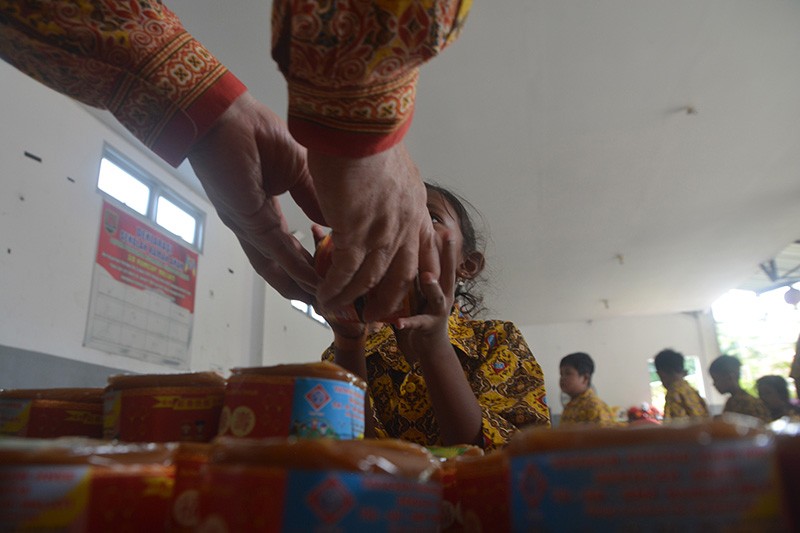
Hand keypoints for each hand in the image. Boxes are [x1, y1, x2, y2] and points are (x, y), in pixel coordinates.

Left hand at [187, 92, 324, 301]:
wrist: (228, 115)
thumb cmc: (256, 132)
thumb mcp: (301, 170)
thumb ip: (316, 198)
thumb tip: (338, 222)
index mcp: (266, 212)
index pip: (292, 249)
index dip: (312, 266)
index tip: (336, 278)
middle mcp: (256, 225)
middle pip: (282, 267)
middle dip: (306, 286)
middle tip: (332, 302)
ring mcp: (249, 226)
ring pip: (278, 267)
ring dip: (301, 286)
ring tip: (325, 302)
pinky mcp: (247, 220)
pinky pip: (276, 250)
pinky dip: (296, 268)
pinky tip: (314, 280)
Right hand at [308, 142, 438, 320]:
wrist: (357, 121)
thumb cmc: (367, 133)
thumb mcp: (388, 163)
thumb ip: (386, 185)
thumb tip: (372, 192)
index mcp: (414, 205)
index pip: (423, 248)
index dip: (419, 273)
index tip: (415, 289)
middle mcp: (404, 222)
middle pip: (402, 274)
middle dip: (389, 299)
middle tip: (376, 315)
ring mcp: (382, 229)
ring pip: (370, 278)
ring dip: (352, 298)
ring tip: (336, 309)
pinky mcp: (356, 230)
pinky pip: (346, 271)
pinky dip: (335, 288)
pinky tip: (323, 297)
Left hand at [393, 232, 456, 359]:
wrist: (431, 347)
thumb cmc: (422, 312)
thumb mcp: (421, 290)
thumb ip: (415, 273)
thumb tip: (401, 250)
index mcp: (441, 284)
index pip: (442, 259)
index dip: (444, 242)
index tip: (443, 222)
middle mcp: (445, 294)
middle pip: (447, 271)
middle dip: (448, 253)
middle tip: (447, 235)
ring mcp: (439, 310)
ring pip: (437, 295)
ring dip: (432, 286)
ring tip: (426, 276)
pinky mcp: (429, 327)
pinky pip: (418, 323)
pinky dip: (408, 322)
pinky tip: (399, 322)